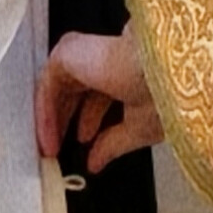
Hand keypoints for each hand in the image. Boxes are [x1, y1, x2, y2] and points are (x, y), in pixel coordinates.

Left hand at [35, 28, 162, 174]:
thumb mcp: (138, 129)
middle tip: (58, 148)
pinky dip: (46, 112)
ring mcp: (87, 53)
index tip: (85, 148)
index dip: (89, 124)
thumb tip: (97, 161)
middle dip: (65, 122)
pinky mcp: (69, 51)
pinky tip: (50, 136)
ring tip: (52, 148)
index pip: (98, 97)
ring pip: (59, 87)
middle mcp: (104, 59)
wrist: (164, 76)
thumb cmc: (166, 95)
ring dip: (53, 120)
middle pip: (75, 91)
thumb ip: (112, 144)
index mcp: (125, 72)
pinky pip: (49, 84)